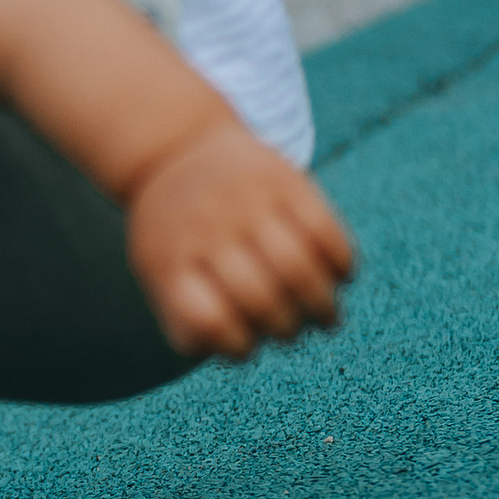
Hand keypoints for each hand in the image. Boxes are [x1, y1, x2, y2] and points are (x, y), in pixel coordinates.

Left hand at [126, 125, 355, 360]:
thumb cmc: (173, 231)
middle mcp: (207, 230)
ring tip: (326, 319)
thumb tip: (231, 353)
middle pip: (260, 297)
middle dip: (286, 329)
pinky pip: (324, 230)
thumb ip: (183, 317)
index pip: (209, 319)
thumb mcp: (156, 270)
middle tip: (295, 333)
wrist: (177, 146)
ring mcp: (247, 203)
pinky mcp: (284, 180)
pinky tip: (341, 275)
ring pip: (297, 267)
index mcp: (171, 260)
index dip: (238, 345)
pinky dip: (341, 262)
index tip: (248, 345)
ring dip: (321, 304)